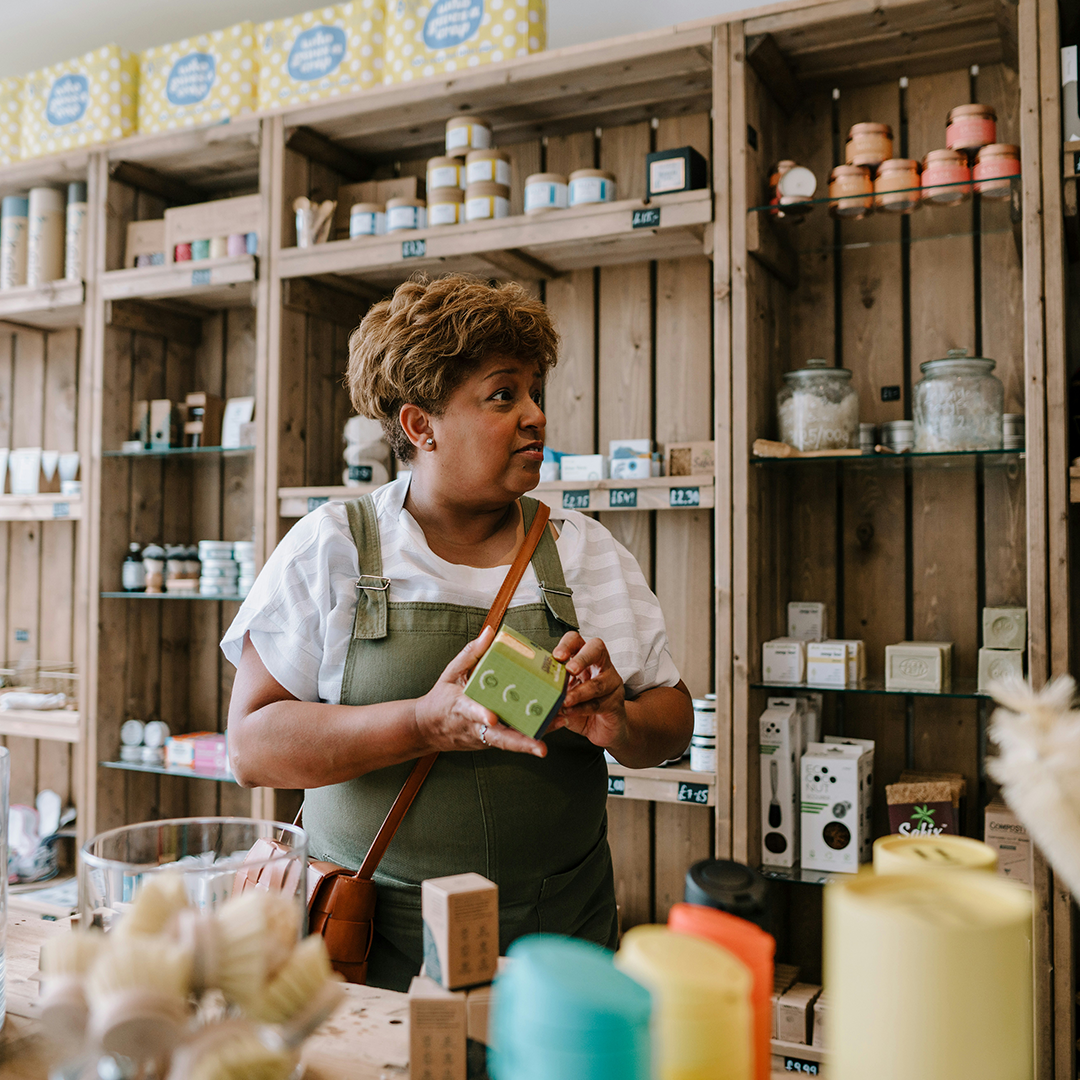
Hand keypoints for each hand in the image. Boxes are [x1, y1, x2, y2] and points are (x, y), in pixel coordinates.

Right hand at [414, 626, 547, 756]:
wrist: (428, 729)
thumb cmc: (441, 697)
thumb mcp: (451, 672)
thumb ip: (471, 653)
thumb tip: (490, 631)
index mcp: (460, 707)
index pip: (470, 712)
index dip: (481, 715)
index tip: (492, 718)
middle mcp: (474, 727)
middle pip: (498, 739)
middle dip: (521, 744)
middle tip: (541, 747)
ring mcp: (483, 737)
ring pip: (510, 742)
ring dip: (535, 738)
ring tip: (560, 724)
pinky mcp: (490, 742)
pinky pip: (513, 739)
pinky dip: (533, 733)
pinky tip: (555, 723)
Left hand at [548, 631, 628, 749]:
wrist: (603, 728)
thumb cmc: (580, 707)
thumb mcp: (563, 696)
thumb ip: (551, 692)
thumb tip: (529, 694)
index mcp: (583, 658)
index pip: (577, 640)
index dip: (567, 644)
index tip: (557, 656)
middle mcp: (600, 665)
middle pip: (596, 649)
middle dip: (582, 658)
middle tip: (570, 670)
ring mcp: (612, 683)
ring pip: (598, 683)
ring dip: (579, 693)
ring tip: (565, 701)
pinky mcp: (616, 703)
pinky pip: (599, 704)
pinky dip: (582, 709)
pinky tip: (570, 713)